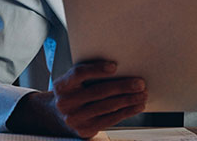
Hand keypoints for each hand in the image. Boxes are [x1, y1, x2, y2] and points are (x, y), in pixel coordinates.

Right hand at [7, 60, 146, 137]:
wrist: (54, 116)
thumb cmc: (70, 92)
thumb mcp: (71, 81)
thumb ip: (88, 75)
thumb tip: (119, 68)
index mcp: (62, 85)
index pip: (79, 74)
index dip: (97, 69)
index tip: (114, 66)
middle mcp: (66, 103)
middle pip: (98, 92)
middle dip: (122, 86)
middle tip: (140, 83)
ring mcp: (75, 119)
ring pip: (106, 107)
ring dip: (128, 100)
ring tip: (142, 94)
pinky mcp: (84, 130)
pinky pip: (109, 120)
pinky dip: (126, 112)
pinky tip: (136, 106)